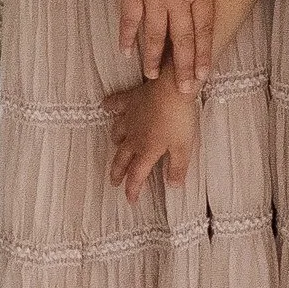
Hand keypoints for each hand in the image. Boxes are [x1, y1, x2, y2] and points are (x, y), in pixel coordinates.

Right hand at [105, 64, 200, 202]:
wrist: (172, 87)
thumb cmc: (179, 117)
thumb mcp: (183, 147)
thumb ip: (177, 168)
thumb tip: (173, 186)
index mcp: (146, 150)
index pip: (136, 175)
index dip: (132, 189)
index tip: (130, 200)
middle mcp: (134, 137)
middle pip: (122, 159)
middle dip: (118, 172)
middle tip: (114, 181)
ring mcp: (130, 118)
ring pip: (117, 133)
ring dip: (116, 143)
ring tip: (116, 147)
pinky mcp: (132, 100)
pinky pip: (117, 103)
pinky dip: (110, 105)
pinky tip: (105, 105)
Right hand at [115, 0, 214, 95]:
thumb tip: (192, 9)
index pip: (205, 29)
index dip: (205, 53)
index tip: (205, 74)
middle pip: (185, 39)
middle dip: (186, 67)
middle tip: (186, 91)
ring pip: (157, 36)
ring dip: (155, 60)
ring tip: (154, 77)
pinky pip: (130, 21)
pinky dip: (128, 38)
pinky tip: (126, 53)